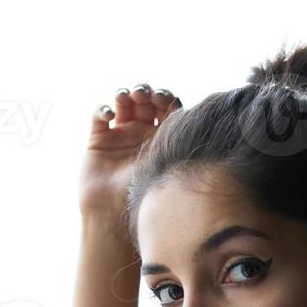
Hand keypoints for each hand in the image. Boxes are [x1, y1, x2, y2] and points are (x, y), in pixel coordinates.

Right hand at [79, 83, 183, 237]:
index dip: (165, 97)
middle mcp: (143, 134)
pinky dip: (104, 108)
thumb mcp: (167, 163)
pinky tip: (110, 114)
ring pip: (123, 103)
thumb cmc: (146, 193)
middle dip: (145, 93)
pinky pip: (100, 115)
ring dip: (125, 94)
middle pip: (146, 101)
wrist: (114, 214)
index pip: (167, 107)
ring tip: (126, 97)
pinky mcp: (99, 139)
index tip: (163, 97)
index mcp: (163, 138)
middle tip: (144, 94)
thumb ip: (180, 140)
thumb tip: (207, 114)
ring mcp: (120, 135)